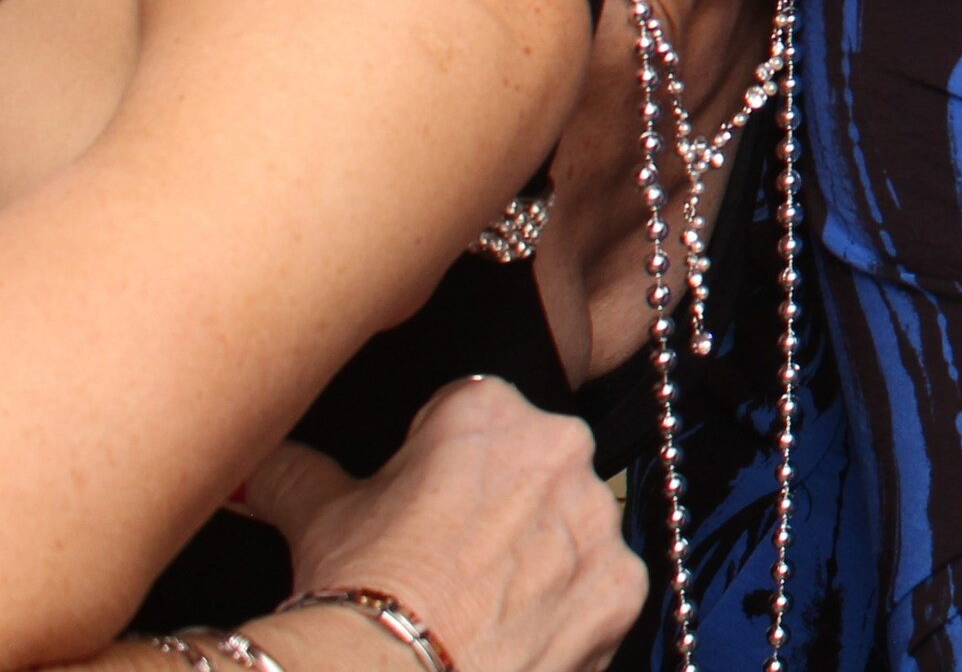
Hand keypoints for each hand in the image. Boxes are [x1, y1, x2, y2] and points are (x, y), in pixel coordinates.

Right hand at [241, 378, 643, 671]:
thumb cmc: (358, 590)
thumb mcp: (316, 517)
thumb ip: (293, 472)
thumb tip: (253, 464)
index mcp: (489, 410)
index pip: (473, 415)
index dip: (443, 464)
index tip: (422, 505)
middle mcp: (559, 447)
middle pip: (533, 467)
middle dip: (501, 505)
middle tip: (448, 558)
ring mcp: (598, 518)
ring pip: (572, 527)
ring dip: (540, 557)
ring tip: (479, 604)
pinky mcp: (623, 585)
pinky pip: (601, 589)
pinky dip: (568, 612)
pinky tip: (517, 635)